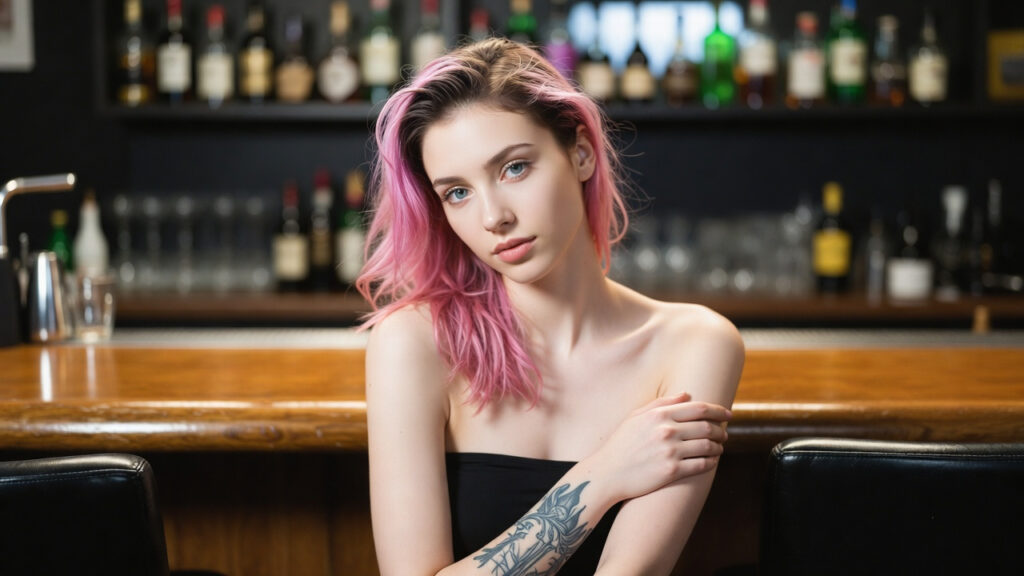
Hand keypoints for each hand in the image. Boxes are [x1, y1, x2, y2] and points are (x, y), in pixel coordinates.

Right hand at [584, 392, 731, 502]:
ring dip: (718, 447)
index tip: (728, 414)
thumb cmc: (621, 444)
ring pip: (708, 446)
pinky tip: (712, 461)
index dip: (718, 411)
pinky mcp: (672, 471)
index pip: (699, 408)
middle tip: (725, 433)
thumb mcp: (636, 417)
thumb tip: (687, 394)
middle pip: (707, 427)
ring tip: (719, 447)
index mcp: (659, 415)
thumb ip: (661, 403)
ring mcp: (670, 452)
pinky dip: (711, 462)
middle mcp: (667, 431)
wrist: (607, 473)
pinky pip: (701, 465)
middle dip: (721, 430)